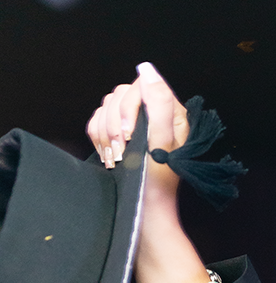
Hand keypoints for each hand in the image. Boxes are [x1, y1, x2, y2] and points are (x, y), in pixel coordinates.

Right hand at [86, 64, 186, 199]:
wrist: (142, 212)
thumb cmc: (155, 185)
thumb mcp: (161, 143)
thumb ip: (158, 104)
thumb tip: (147, 70)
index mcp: (170, 115)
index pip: (141, 87)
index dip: (129, 107)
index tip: (129, 135)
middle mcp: (153, 116)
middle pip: (120, 95)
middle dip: (116, 124)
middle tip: (122, 152)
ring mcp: (135, 126)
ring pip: (107, 107)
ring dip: (106, 133)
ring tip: (116, 158)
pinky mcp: (119, 137)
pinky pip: (98, 121)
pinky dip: (98, 138)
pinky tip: (109, 156)